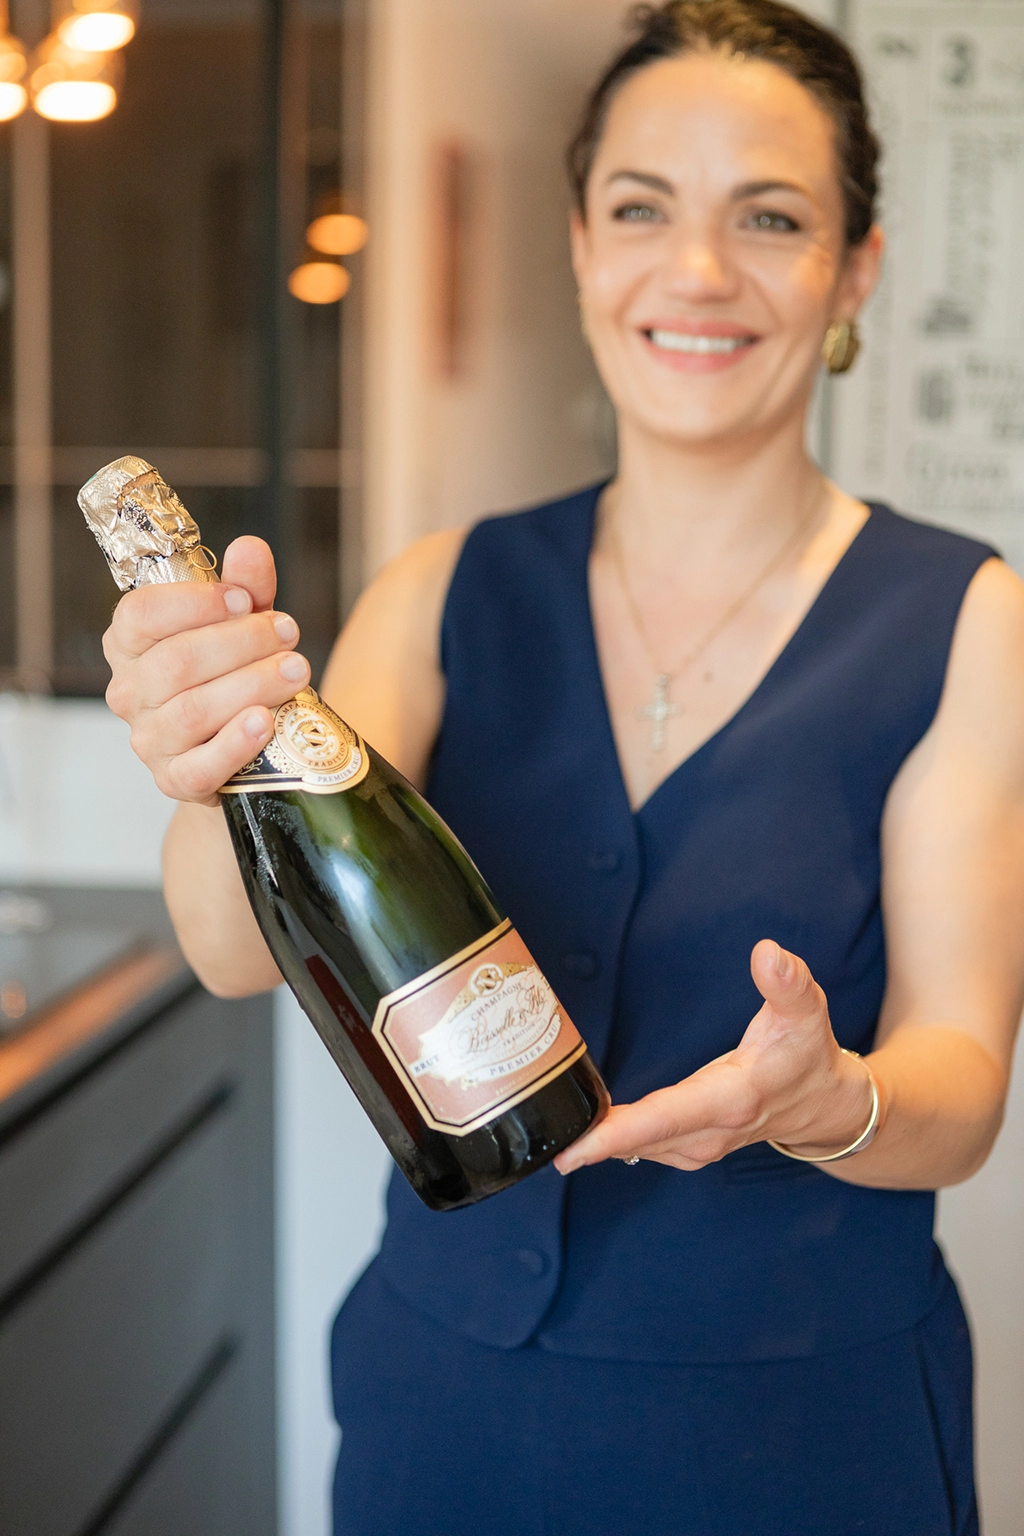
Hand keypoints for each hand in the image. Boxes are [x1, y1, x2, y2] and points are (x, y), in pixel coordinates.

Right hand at [103, 537, 310, 805]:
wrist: (250, 748)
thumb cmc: (237, 674)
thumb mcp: (244, 624)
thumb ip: (246, 587)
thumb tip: (250, 548)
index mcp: (130, 644)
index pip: (141, 615)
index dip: (195, 603)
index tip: (244, 599)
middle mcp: (129, 692)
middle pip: (176, 662)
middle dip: (241, 643)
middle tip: (289, 633)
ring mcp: (149, 741)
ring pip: (192, 711)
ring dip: (251, 686)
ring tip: (296, 670)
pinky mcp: (175, 781)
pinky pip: (200, 767)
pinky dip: (235, 744)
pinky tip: (266, 721)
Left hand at [554, 941, 873, 1173]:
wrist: (826, 1106)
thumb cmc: (808, 1056)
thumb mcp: (806, 1013)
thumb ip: (787, 983)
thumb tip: (768, 953)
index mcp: (731, 1100)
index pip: (664, 1120)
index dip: (616, 1136)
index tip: (573, 1150)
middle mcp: (709, 1132)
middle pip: (638, 1139)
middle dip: (589, 1141)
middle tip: (539, 1140)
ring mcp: (699, 1147)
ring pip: (637, 1146)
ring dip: (597, 1140)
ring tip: (552, 1127)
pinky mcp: (690, 1147)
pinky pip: (643, 1146)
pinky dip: (614, 1139)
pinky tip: (589, 1127)